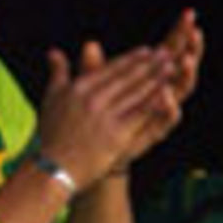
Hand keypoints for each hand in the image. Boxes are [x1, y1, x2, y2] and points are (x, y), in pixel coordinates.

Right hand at [36, 42, 177, 190]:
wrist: (52, 171)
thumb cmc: (51, 137)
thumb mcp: (51, 100)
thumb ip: (58, 73)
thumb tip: (54, 51)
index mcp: (80, 88)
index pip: (112, 68)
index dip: (132, 59)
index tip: (147, 51)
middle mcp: (94, 99)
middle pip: (128, 77)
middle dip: (150, 63)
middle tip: (168, 53)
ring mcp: (106, 117)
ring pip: (136, 92)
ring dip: (157, 78)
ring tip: (172, 67)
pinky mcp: (116, 135)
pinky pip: (140, 114)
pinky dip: (155, 102)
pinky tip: (168, 94)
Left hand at [98, 10, 203, 170]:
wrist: (94, 153)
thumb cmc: (96, 117)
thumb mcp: (94, 88)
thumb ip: (94, 66)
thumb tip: (88, 43)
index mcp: (150, 76)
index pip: (171, 49)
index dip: (180, 32)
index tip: (189, 14)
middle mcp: (161, 91)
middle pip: (183, 66)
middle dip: (192, 49)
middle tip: (196, 32)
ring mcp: (160, 111)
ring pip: (182, 90)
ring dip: (186, 74)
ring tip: (185, 60)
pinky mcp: (156, 130)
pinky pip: (169, 118)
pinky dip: (169, 106)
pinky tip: (167, 94)